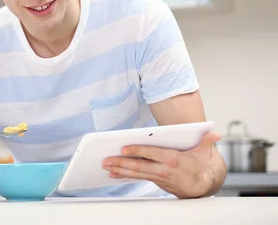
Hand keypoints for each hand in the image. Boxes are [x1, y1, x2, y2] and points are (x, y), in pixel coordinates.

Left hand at [102, 131, 221, 198]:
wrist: (203, 186)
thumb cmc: (200, 165)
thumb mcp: (204, 152)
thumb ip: (206, 141)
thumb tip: (215, 134)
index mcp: (173, 159)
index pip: (152, 154)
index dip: (137, 151)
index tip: (124, 148)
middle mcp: (164, 169)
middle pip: (139, 166)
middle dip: (121, 162)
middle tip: (106, 159)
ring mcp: (158, 177)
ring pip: (136, 173)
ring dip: (119, 170)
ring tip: (106, 165)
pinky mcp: (155, 180)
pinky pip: (138, 178)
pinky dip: (125, 176)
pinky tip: (114, 174)